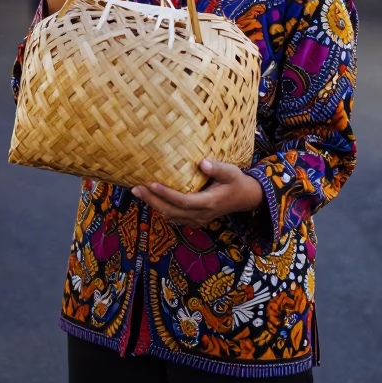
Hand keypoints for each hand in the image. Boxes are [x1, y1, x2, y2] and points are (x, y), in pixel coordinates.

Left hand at [132, 160, 264, 227]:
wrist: (245, 198)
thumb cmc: (236, 182)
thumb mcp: (231, 172)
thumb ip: (217, 168)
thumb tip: (202, 163)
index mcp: (208, 203)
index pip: (183, 201)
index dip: (166, 194)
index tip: (151, 183)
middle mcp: (200, 215)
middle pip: (172, 211)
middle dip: (152, 200)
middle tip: (136, 187)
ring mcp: (197, 220)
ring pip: (171, 216)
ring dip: (154, 204)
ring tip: (138, 191)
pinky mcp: (195, 220)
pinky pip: (175, 217)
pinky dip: (161, 208)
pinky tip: (151, 199)